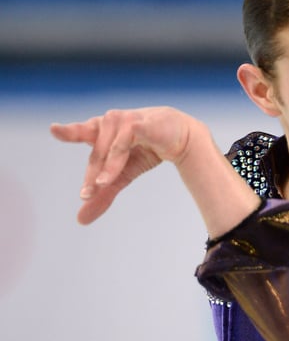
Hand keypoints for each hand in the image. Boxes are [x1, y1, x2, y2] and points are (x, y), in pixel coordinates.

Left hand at [51, 106, 194, 224]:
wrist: (182, 140)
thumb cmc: (147, 151)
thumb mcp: (122, 176)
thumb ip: (103, 194)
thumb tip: (80, 220)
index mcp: (101, 131)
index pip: (82, 132)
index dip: (68, 132)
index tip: (54, 130)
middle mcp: (109, 122)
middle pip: (95, 152)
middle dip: (91, 175)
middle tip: (85, 195)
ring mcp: (124, 120)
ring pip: (107, 149)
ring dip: (104, 168)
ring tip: (101, 185)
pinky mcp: (139, 123)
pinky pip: (122, 144)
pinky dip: (115, 159)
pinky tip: (110, 175)